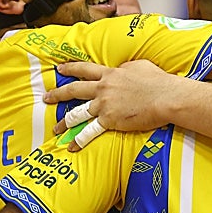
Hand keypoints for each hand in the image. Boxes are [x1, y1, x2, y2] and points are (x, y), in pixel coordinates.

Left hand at [47, 60, 180, 148]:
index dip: (71, 68)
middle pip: (75, 90)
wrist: (165, 97)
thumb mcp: (140, 66)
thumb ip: (126, 68)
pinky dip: (79, 140)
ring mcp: (105, 105)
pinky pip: (90, 131)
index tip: (60, 68)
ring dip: (64, 121)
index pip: (85, 69)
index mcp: (110, 74)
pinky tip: (71, 146)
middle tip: (46, 98)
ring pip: (78, 112)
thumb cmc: (158, 81)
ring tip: (55, 128)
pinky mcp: (110, 121)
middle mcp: (103, 88)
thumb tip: (121, 70)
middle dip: (58, 94)